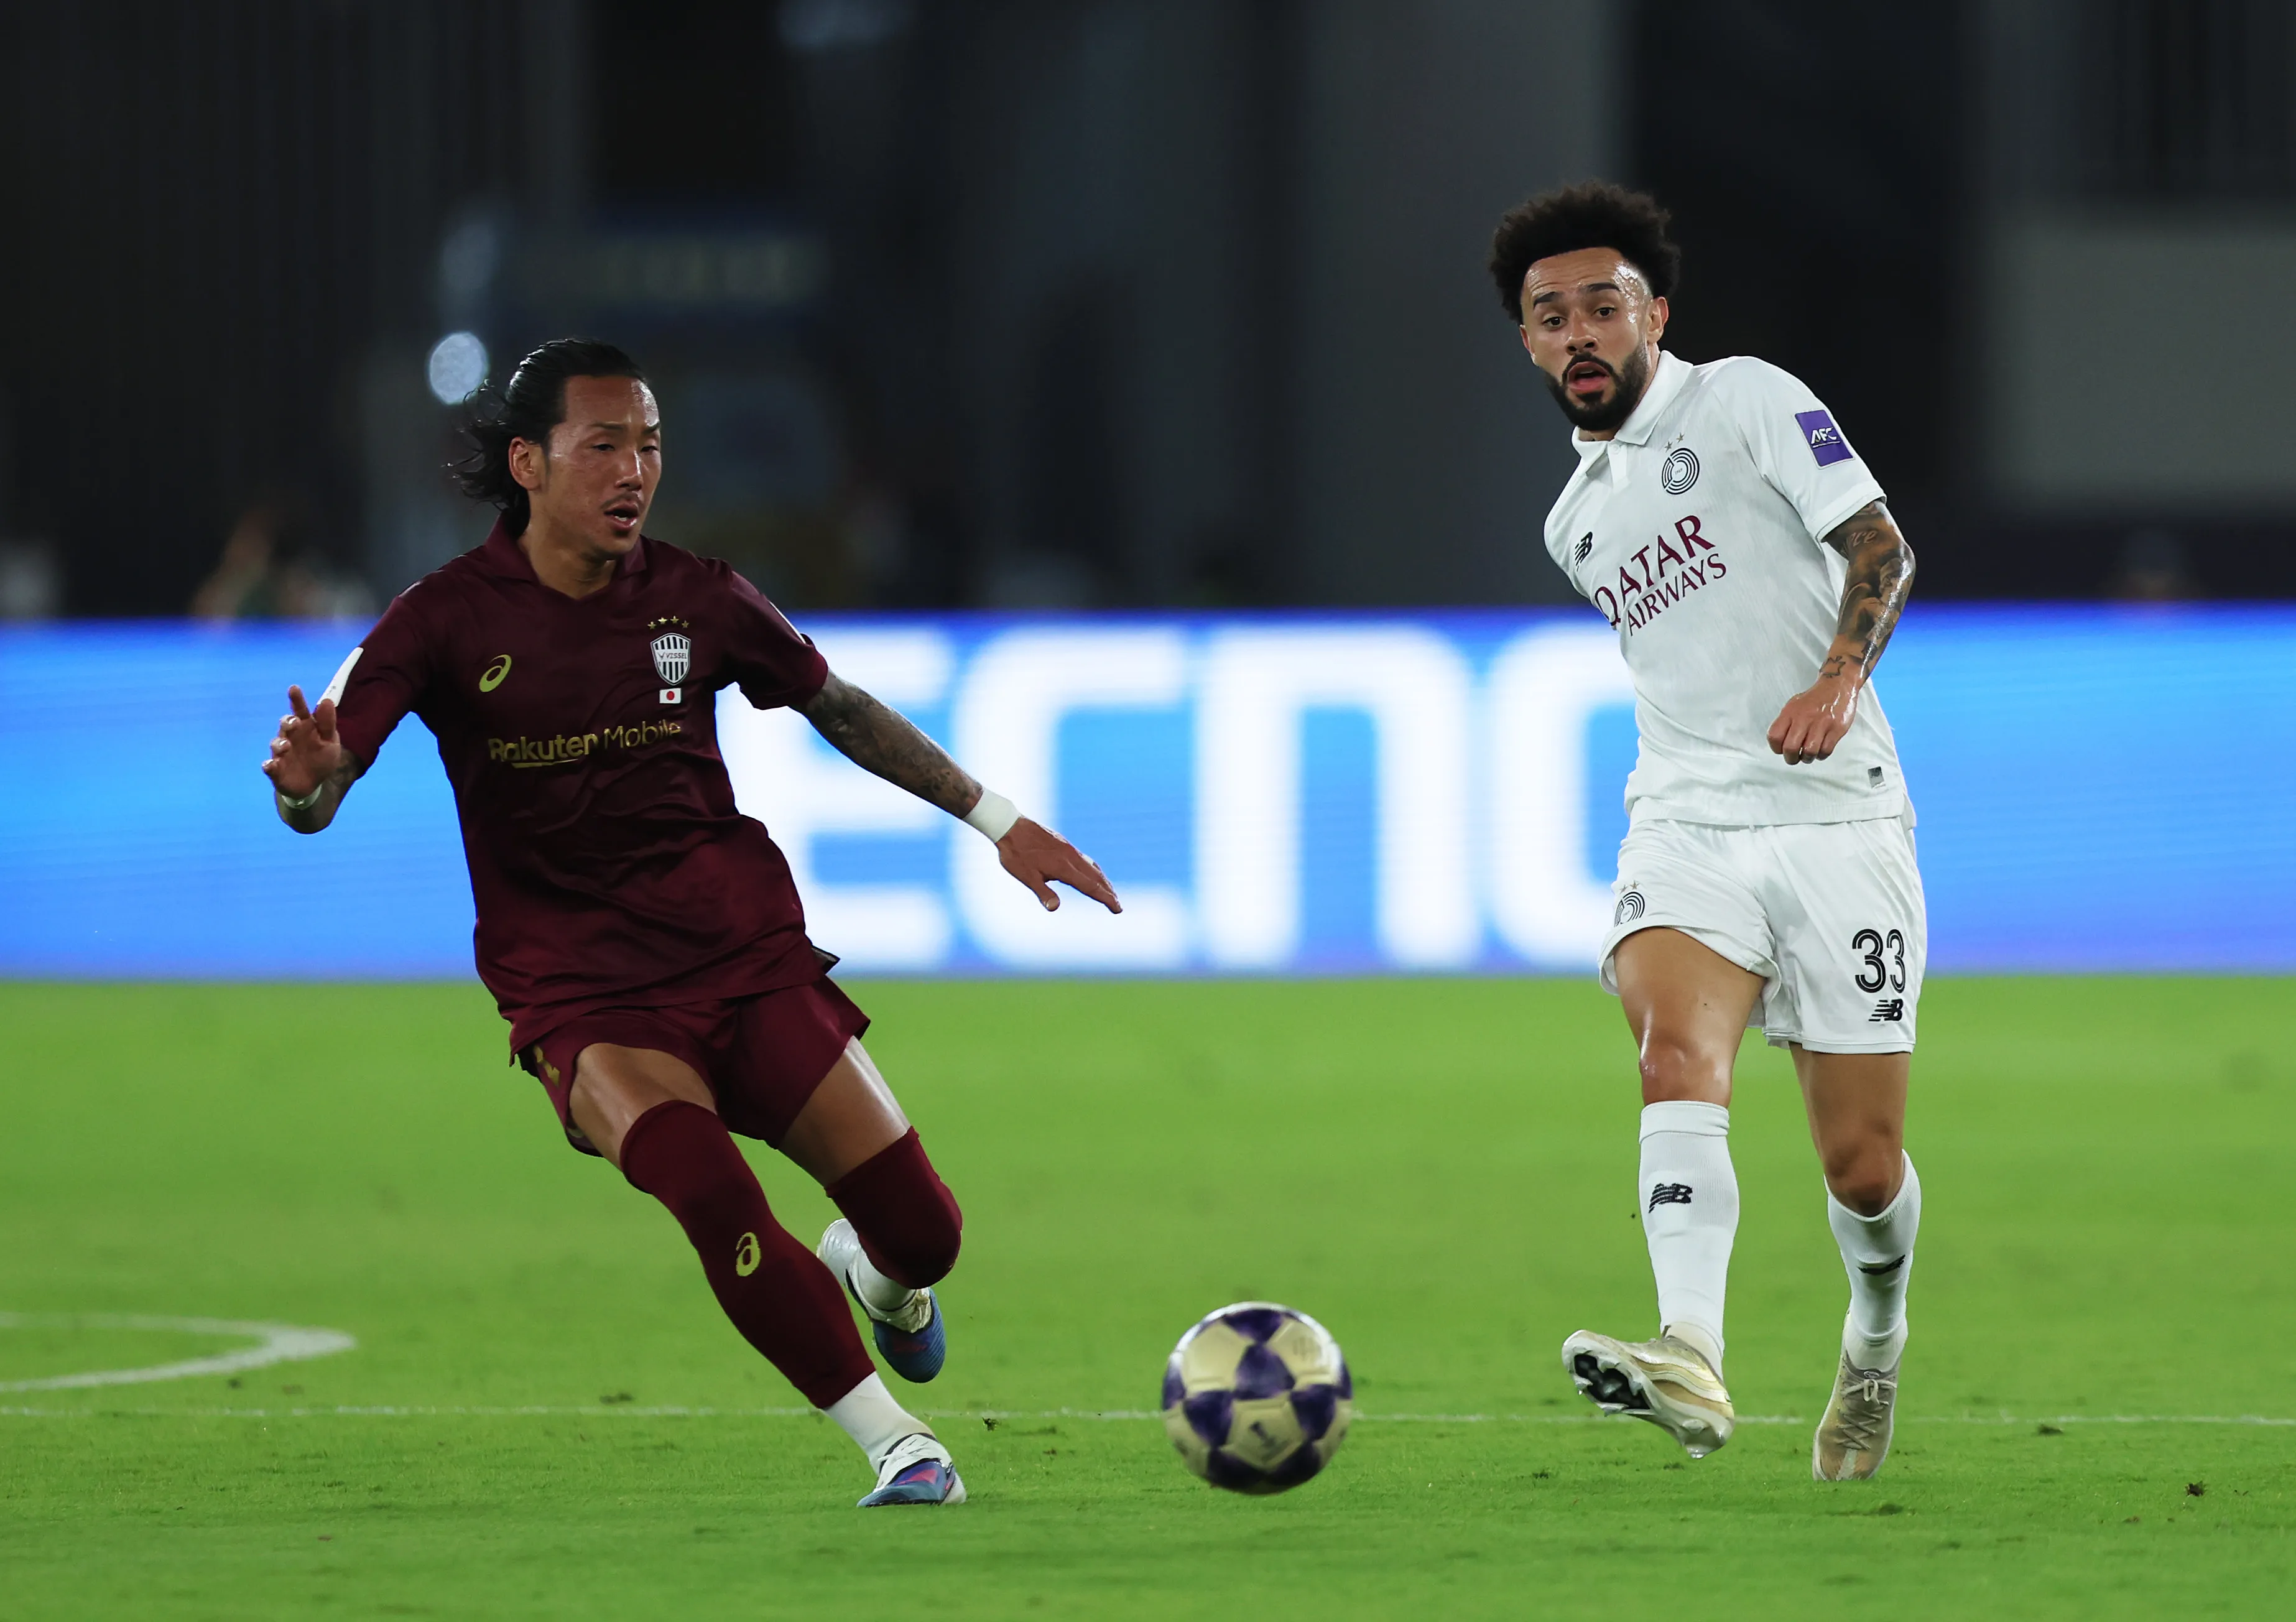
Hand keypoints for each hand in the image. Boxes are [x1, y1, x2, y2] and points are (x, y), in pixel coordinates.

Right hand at [263, 683, 347, 797]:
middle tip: (294, 722)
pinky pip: (269, 767)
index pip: (300, 711)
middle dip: (288, 722)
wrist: (313, 785)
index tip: (294, 688)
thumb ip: (327, 723)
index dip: (297, 699)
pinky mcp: (276, 770)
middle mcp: (290, 737)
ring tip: (287, 746)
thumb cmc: (321, 759)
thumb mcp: (330, 741)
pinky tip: (271, 765)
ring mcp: (281, 753)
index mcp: (305, 728)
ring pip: (276, 744)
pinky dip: (269, 766)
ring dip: (280, 744)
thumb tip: (326, 701)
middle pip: (285, 724)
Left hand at [997, 817, 1121, 913]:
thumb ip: (1042, 892)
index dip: (1105, 899)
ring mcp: (1069, 850)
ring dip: (1103, 881)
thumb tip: (1054, 908)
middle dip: (1108, 892)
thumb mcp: (1026, 877)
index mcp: (1064, 867)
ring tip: (1110, 892)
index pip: (1090, 887)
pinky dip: (1094, 870)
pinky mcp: (1065, 845)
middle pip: (1096, 877)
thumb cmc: (1016, 854)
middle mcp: (1071, 857)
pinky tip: (1092, 872)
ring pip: (1092, 867)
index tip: (1118, 909)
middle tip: (1118, 906)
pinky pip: (1085, 859)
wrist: (1010, 826)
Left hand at [1767, 671, 1858, 764]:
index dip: (1776, 748)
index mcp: (1790, 712)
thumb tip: (1779, 743)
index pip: (1774, 736)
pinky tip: (1820, 750)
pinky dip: (1821, 755)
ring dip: (1807, 758)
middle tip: (1794, 758)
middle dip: (1791, 759)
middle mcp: (1804, 718)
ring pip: (1809, 752)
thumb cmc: (1814, 699)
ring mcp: (1821, 723)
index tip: (1781, 751)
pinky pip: (1825, 750)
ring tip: (1808, 755)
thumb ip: (1785, 723)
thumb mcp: (1793, 705)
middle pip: (1790, 748)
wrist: (1837, 686)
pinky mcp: (1836, 729)